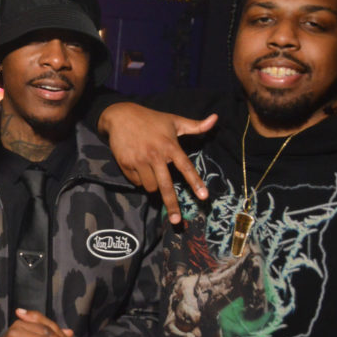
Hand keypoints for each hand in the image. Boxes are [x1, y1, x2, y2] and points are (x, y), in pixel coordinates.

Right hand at [96, 102, 215, 224]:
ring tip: (151, 172)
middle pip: (165, 185)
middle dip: (171, 204)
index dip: (195, 182)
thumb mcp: (173, 120)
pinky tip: (138, 167)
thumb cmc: (151, 119)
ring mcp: (139, 160)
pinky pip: (136, 181)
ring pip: (150, 186)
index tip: (203, 197)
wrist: (120, 116)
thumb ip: (195, 125)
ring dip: (153, 185)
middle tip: (176, 220)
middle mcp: (155, 155)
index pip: (186, 167)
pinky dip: (139, 179)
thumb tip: (216, 119)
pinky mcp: (126, 164)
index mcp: (170, 145)